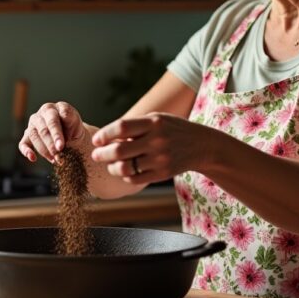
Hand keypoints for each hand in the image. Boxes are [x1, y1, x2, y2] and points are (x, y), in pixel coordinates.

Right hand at [18, 101, 87, 163]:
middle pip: (43, 130)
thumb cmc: (72, 126)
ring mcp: (32, 125)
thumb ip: (70, 118)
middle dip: (51, 144)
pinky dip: (27, 151)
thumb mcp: (75, 121)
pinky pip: (23, 143)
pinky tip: (33, 158)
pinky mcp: (27, 136)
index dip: (57, 134)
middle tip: (58, 154)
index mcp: (51, 109)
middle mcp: (39, 115)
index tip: (61, 145)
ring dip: (44, 150)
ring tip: (55, 159)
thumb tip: (64, 115)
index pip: (52, 121)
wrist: (71, 133)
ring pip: (34, 137)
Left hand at [90, 113, 208, 183]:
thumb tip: (106, 137)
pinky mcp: (163, 173)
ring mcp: (160, 158)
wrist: (202, 145)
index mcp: (154, 122)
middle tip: (96, 155)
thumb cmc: (173, 129)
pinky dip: (126, 176)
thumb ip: (135, 125)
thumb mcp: (158, 118)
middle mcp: (157, 140)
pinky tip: (126, 171)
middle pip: (120, 150)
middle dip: (102, 154)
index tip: (96, 140)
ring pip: (125, 168)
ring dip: (112, 167)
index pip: (121, 127)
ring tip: (110, 165)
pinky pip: (135, 179)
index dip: (104, 135)